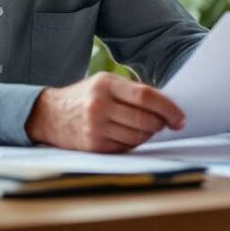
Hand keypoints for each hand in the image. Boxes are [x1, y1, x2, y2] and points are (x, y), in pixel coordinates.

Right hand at [24, 72, 185, 152]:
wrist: (49, 114)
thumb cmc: (84, 97)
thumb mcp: (104, 83)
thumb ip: (132, 91)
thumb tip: (166, 105)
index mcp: (106, 84)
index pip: (147, 96)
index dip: (168, 108)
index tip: (180, 118)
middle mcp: (100, 105)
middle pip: (145, 119)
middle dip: (161, 124)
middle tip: (165, 124)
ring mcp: (96, 127)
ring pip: (138, 137)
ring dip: (148, 135)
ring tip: (145, 128)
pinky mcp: (94, 145)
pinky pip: (125, 148)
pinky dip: (133, 143)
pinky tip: (128, 135)